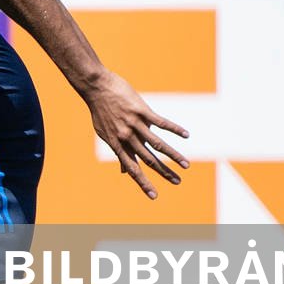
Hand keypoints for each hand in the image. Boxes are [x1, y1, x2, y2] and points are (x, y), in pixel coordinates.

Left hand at [82, 71, 188, 198]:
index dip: (143, 183)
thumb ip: (118, 152)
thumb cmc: (101, 111)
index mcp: (118, 144)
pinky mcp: (141, 111)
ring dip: (173, 155)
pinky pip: (161, 122)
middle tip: (178, 182)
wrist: (96, 87)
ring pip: (158, 144)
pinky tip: (186, 135)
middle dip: (164, 172)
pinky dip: (174, 129)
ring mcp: (134, 124)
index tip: (154, 195)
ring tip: (186, 165)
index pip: (133, 168)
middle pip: (149, 159)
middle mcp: (127, 137)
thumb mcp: (105, 134)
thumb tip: (123, 172)